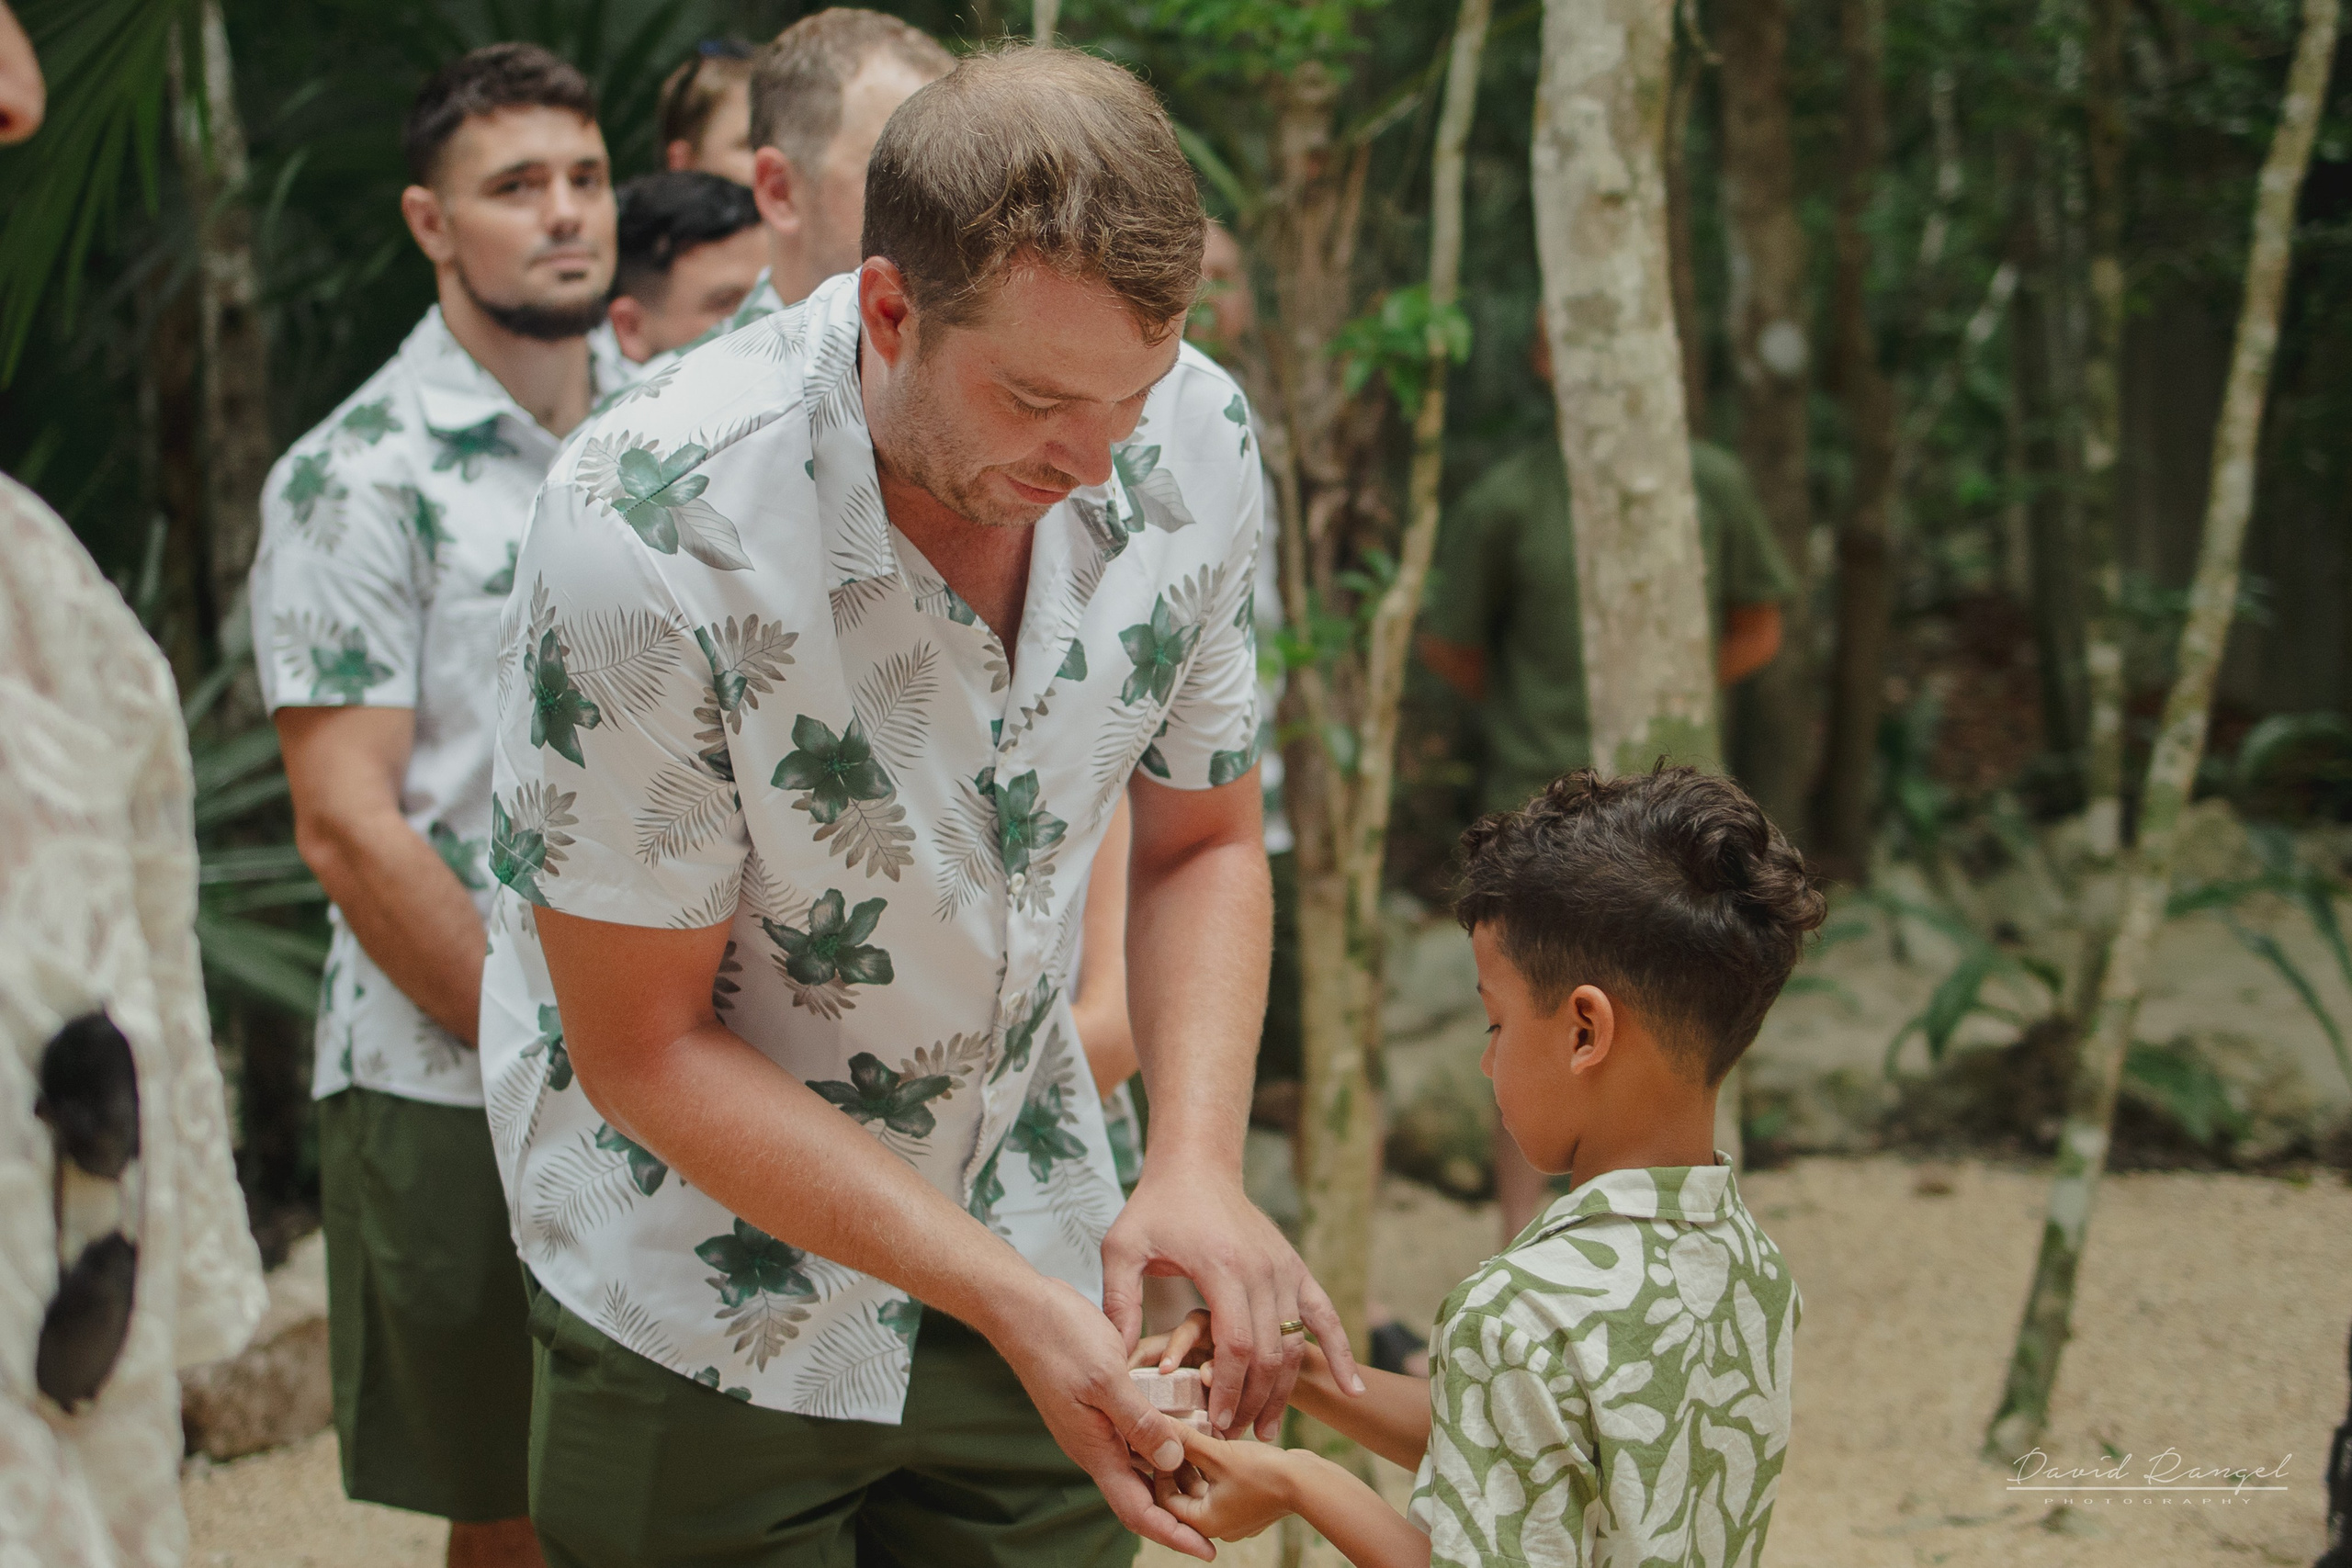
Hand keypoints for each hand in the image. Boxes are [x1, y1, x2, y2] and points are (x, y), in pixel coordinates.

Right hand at [985, 1277, 1214, 1560]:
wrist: (1021, 1308)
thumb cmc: (1059, 1339)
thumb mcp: (1106, 1379)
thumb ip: (1140, 1422)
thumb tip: (1173, 1462)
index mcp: (1096, 1450)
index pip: (1138, 1511)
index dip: (1174, 1535)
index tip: (1208, 1552)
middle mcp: (1097, 1445)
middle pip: (1143, 1494)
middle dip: (1180, 1510)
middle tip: (1223, 1514)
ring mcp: (1097, 1425)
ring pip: (1141, 1463)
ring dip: (1175, 1473)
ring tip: (1215, 1473)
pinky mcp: (1100, 1402)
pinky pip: (1136, 1432)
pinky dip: (1163, 1437)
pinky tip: (1187, 1425)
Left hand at [1103, 1171, 1363, 1439]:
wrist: (1198, 1166)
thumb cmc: (1156, 1208)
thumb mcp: (1123, 1248)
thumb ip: (1119, 1302)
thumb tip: (1116, 1360)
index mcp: (1222, 1265)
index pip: (1236, 1342)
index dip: (1227, 1388)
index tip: (1214, 1422)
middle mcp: (1262, 1269)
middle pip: (1268, 1351)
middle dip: (1250, 1400)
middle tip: (1230, 1435)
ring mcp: (1285, 1269)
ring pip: (1294, 1343)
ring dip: (1282, 1392)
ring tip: (1264, 1430)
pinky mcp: (1297, 1269)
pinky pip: (1325, 1317)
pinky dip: (1340, 1353)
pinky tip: (1352, 1391)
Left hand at [1162, 1425, 1304, 1543]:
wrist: (1309, 1483)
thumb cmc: (1263, 1473)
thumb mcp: (1218, 1454)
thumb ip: (1187, 1440)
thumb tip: (1159, 1424)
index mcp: (1205, 1523)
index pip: (1166, 1499)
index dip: (1160, 1471)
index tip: (1161, 1445)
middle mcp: (1217, 1525)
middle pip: (1185, 1493)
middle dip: (1179, 1464)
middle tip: (1174, 1437)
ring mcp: (1235, 1516)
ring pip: (1204, 1487)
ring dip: (1197, 1463)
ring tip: (1194, 1434)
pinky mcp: (1248, 1504)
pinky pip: (1223, 1485)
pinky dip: (1215, 1467)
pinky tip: (1216, 1440)